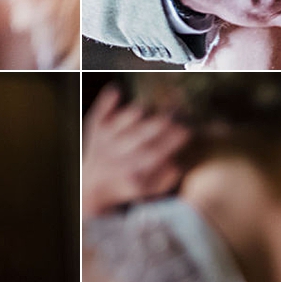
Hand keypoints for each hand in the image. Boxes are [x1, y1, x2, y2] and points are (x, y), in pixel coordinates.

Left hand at [83, 85, 188, 217]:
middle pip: (147, 131)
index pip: (159, 151)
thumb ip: (168, 177)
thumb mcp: (150, 190)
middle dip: (166, 120)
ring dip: (146, 111)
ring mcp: (106, 140)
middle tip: (177, 113)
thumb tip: (179, 158)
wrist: (93, 185)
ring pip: (130, 117)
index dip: (175, 138)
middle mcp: (119, 155)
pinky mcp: (96, 129)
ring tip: (155, 112)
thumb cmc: (129, 185)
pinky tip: (118, 92)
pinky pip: (102, 110)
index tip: (187, 129)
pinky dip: (109, 100)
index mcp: (134, 172)